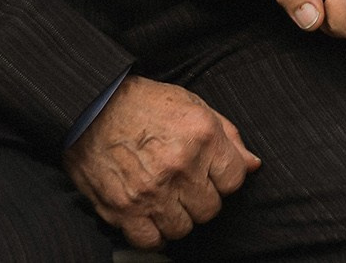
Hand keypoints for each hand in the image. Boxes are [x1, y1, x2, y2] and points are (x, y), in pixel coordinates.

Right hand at [63, 76, 260, 250]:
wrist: (92, 107)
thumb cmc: (145, 104)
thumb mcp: (195, 106)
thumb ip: (228, 136)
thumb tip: (253, 164)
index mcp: (203, 137)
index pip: (235, 180)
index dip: (224, 179)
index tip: (210, 176)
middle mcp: (181, 166)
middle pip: (210, 208)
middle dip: (201, 199)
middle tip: (186, 187)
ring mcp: (152, 191)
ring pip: (183, 228)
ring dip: (178, 218)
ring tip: (167, 201)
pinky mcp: (123, 209)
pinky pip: (150, 241)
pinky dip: (153, 235)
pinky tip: (150, 219)